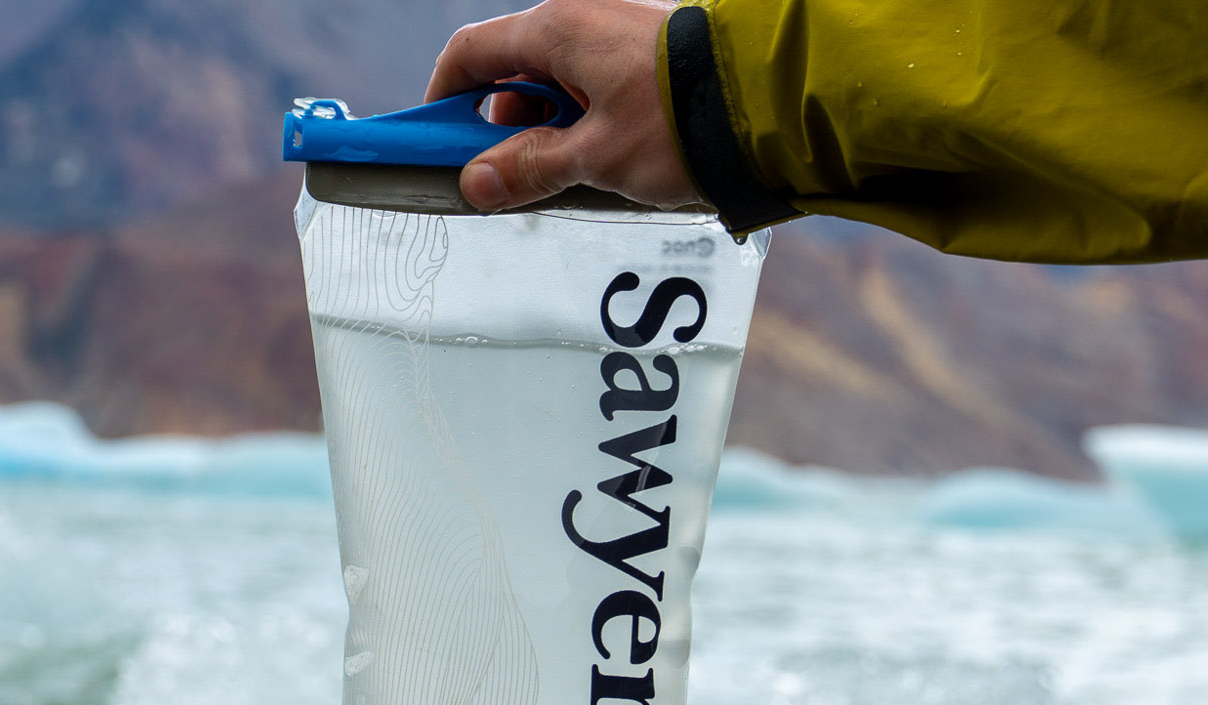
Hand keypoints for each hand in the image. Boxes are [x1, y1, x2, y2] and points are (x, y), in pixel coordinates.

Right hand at [426, 0, 702, 211]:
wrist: (772, 104)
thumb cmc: (682, 123)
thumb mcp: (596, 157)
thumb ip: (528, 169)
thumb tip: (473, 183)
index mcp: (556, 30)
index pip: (472, 55)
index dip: (443, 99)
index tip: (434, 143)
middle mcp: (583, 19)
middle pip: (515, 72)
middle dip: (505, 129)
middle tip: (514, 182)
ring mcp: (618, 32)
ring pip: (559, 83)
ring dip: (552, 131)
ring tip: (576, 178)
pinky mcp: (649, 53)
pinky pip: (597, 85)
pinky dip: (587, 122)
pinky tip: (610, 162)